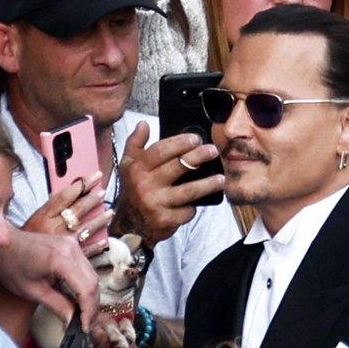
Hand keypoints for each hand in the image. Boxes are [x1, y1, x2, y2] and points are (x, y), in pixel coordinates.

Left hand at [0, 226, 98, 330]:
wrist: (2, 244)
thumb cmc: (12, 266)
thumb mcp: (33, 292)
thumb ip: (58, 307)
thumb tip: (74, 324)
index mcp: (61, 259)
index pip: (86, 289)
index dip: (88, 311)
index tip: (85, 328)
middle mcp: (71, 248)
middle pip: (93, 282)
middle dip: (92, 306)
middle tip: (86, 325)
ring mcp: (72, 243)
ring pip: (92, 275)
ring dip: (90, 296)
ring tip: (83, 316)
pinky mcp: (71, 244)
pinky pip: (85, 268)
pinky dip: (84, 285)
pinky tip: (78, 299)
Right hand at [22, 171, 112, 256]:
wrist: (12, 264)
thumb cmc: (24, 242)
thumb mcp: (34, 220)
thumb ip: (50, 207)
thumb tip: (67, 194)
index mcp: (43, 216)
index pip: (65, 196)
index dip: (81, 184)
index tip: (93, 176)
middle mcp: (54, 228)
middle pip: (78, 210)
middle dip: (92, 199)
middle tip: (102, 191)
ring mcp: (62, 244)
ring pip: (86, 229)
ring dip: (99, 220)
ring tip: (109, 212)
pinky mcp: (67, 260)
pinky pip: (87, 250)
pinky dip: (97, 245)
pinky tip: (105, 240)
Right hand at [111, 122, 222, 247]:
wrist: (129, 224)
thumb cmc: (132, 190)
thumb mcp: (127, 165)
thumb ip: (135, 143)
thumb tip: (143, 123)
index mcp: (137, 168)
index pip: (161, 150)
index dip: (181, 142)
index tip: (196, 138)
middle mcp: (145, 185)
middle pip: (178, 167)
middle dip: (199, 157)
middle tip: (213, 151)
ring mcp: (156, 203)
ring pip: (189, 191)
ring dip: (208, 184)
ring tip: (221, 178)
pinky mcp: (165, 220)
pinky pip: (187, 211)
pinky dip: (195, 207)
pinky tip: (201, 202)